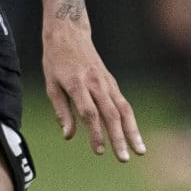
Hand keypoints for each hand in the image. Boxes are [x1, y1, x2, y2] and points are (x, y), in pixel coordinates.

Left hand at [42, 21, 145, 160]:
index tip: (99, 151)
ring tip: (140, 151)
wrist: (69, 32)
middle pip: (111, 114)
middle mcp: (95, 83)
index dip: (95, 133)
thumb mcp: (51, 85)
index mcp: (77, 84)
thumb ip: (61, 111)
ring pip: (124, 109)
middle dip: (119, 138)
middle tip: (124, 158)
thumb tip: (68, 136)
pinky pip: (124, 103)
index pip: (89, 113)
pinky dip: (131, 120)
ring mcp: (107, 82)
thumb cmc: (56, 60)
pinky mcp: (112, 82)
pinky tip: (135, 136)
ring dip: (132, 131)